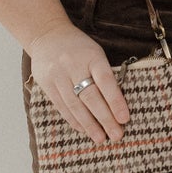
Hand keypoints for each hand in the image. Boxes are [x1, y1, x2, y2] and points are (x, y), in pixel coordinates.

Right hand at [27, 22, 131, 145]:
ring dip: (89, 125)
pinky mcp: (46, 84)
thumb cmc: (79, 47)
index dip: (115, 101)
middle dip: (105, 118)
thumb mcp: (95, 53)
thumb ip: (105, 74)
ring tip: (101, 138)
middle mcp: (73, 65)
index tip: (125, 119)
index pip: (105, 80)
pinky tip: (84, 130)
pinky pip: (62, 106)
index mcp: (92, 55)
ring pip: (75, 105)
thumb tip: (117, 105)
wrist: (47, 34)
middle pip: (90, 96)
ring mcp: (58, 75)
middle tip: (117, 135)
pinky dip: (74, 120)